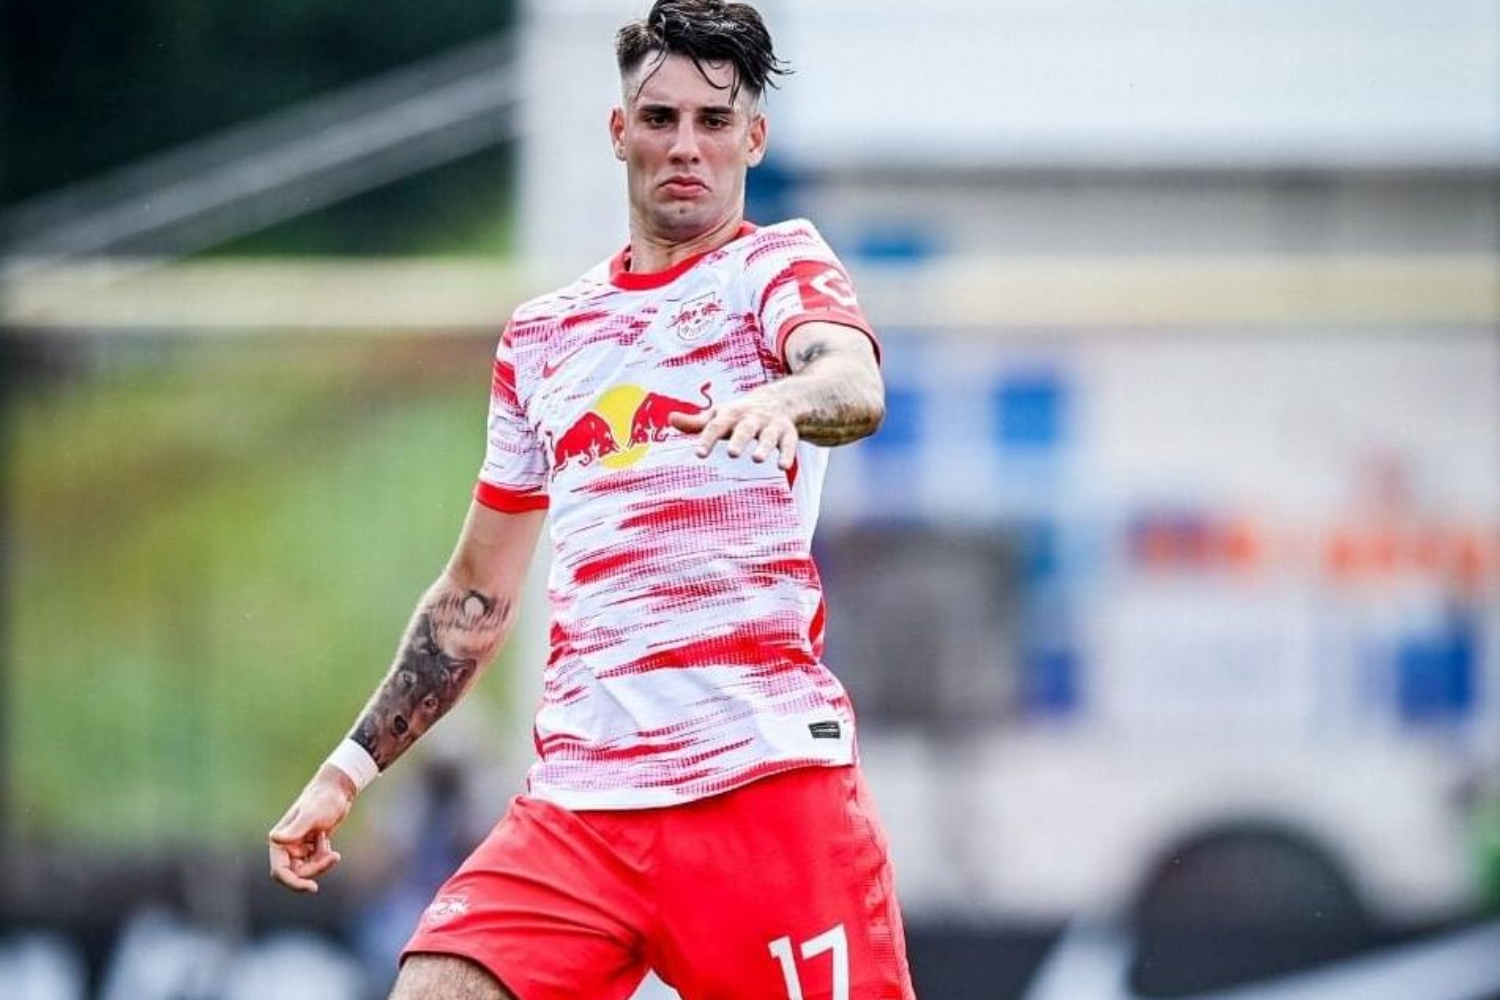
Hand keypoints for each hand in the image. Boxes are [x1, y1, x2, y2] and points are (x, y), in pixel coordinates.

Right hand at [268, 764, 356, 892]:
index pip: (280, 871)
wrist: (337, 791)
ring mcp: (298, 848)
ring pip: (308, 870)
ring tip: (331, 845)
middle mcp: (286, 846)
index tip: (312, 887)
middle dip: (315, 869)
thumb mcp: (311, 815)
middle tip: (334, 856)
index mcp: (279, 840)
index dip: (293, 883)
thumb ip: (295, 829)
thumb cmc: (323, 799)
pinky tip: (327, 839)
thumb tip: (275, 839)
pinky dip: (325, 857)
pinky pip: (316, 863)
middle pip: (297, 874)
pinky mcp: (310, 848)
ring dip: (322, 862)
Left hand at [669, 393, 798, 469]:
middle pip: (745, 428)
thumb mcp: (718, 415)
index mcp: (732, 413)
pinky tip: (783, 466)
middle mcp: (752, 418)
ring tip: (758, 458)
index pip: (717, 426)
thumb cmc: (740, 414)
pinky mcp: (788, 434)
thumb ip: (696, 423)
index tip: (699, 454)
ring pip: (768, 436)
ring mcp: (771, 425)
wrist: (778, 400)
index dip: (707, 439)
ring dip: (764, 447)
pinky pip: (789, 444)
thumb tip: (670, 419)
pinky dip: (787, 455)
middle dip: (740, 440)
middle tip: (733, 453)